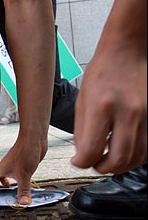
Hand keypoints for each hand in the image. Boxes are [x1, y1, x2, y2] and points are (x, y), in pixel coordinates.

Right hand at [0, 131, 47, 202]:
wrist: (34, 139)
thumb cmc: (25, 151)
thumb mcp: (24, 175)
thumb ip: (23, 190)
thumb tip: (23, 203)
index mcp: (0, 169)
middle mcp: (4, 168)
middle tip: (1, 200)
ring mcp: (12, 166)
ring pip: (7, 179)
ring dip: (9, 187)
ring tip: (11, 196)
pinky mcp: (21, 166)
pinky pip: (17, 177)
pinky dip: (18, 183)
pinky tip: (22, 186)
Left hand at [72, 40, 146, 173]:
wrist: (128, 52)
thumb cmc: (104, 70)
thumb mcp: (83, 98)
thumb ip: (81, 129)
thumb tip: (82, 154)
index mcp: (102, 106)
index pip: (91, 151)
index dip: (82, 162)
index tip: (78, 161)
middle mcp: (127, 113)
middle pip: (117, 161)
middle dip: (102, 168)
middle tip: (94, 163)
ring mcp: (145, 117)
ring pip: (135, 159)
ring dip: (119, 165)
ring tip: (107, 158)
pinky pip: (147, 149)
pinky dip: (134, 156)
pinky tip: (123, 150)